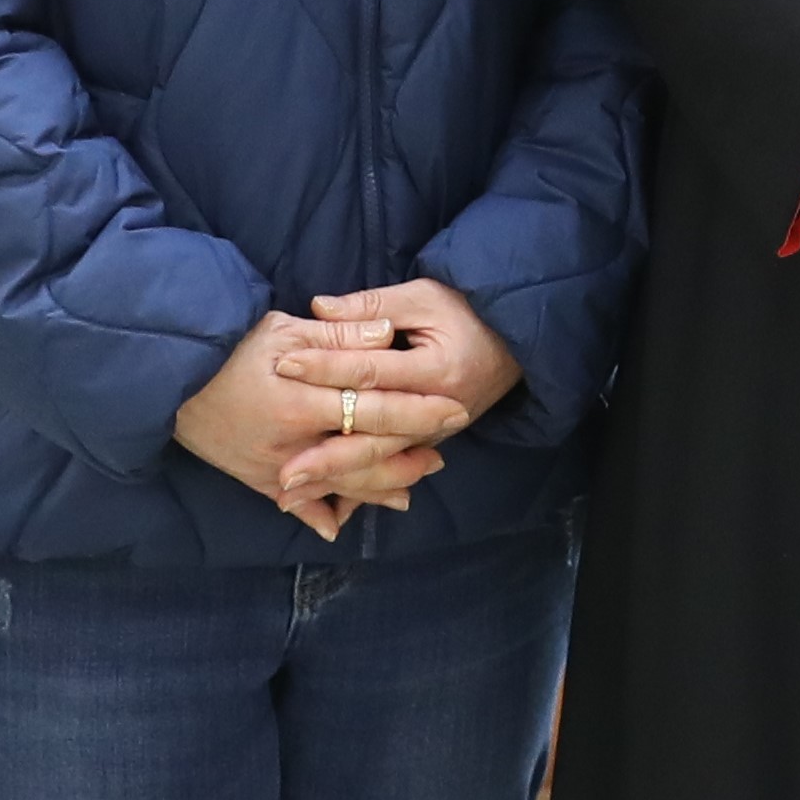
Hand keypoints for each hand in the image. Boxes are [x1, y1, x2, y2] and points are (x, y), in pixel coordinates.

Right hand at [174, 303, 458, 540]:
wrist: (165, 381)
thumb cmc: (226, 347)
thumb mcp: (281, 328)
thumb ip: (338, 335)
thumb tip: (386, 332)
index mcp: (302, 402)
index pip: (375, 408)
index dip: (418, 410)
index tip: (453, 409)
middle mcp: (293, 444)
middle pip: (365, 455)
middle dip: (409, 456)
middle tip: (443, 454)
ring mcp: (275, 468)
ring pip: (339, 485)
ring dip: (378, 488)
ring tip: (412, 487)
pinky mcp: (257, 479)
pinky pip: (296, 505)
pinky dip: (320, 514)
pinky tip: (342, 523)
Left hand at [271, 275, 520, 493]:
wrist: (516, 344)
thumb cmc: (468, 313)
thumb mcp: (425, 297)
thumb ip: (373, 307)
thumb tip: (319, 308)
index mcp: (436, 369)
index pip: (370, 371)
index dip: (326, 367)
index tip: (283, 366)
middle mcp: (436, 411)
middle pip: (373, 437)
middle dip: (327, 457)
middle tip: (284, 473)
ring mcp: (433, 434)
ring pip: (379, 463)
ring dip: (337, 481)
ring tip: (293, 496)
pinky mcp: (428, 442)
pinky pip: (390, 470)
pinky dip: (359, 488)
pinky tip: (327, 503)